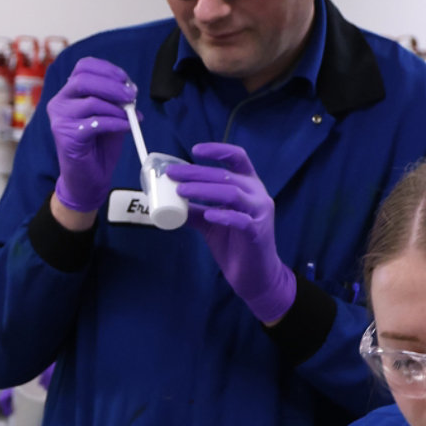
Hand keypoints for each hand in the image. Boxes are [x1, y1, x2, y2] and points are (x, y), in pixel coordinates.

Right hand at [46, 58, 135, 213]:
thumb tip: (130, 89)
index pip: (83, 67)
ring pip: (91, 102)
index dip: (106, 69)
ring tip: (132, 117)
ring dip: (117, 108)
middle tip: (132, 95)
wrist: (89, 179)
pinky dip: (116, 123)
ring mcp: (60, 119)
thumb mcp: (110, 116)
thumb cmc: (98, 146)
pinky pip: (96, 123)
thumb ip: (116, 101)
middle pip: (84, 80)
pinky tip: (127, 128)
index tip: (125, 79)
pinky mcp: (66, 136)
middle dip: (113, 86)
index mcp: (68, 93)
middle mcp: (59, 102)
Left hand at [167, 143, 296, 323]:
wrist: (256, 275)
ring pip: (232, 193)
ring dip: (204, 190)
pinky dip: (223, 215)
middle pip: (226, 175)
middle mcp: (257, 194)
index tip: (195, 150)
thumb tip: (167, 201)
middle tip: (173, 175)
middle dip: (197, 173)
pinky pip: (240, 219)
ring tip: (181, 191)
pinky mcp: (258, 232)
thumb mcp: (211, 222)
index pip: (238, 158)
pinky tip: (208, 215)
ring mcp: (259, 213)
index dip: (218, 150)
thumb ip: (195, 209)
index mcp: (249, 186)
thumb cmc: (236, 244)